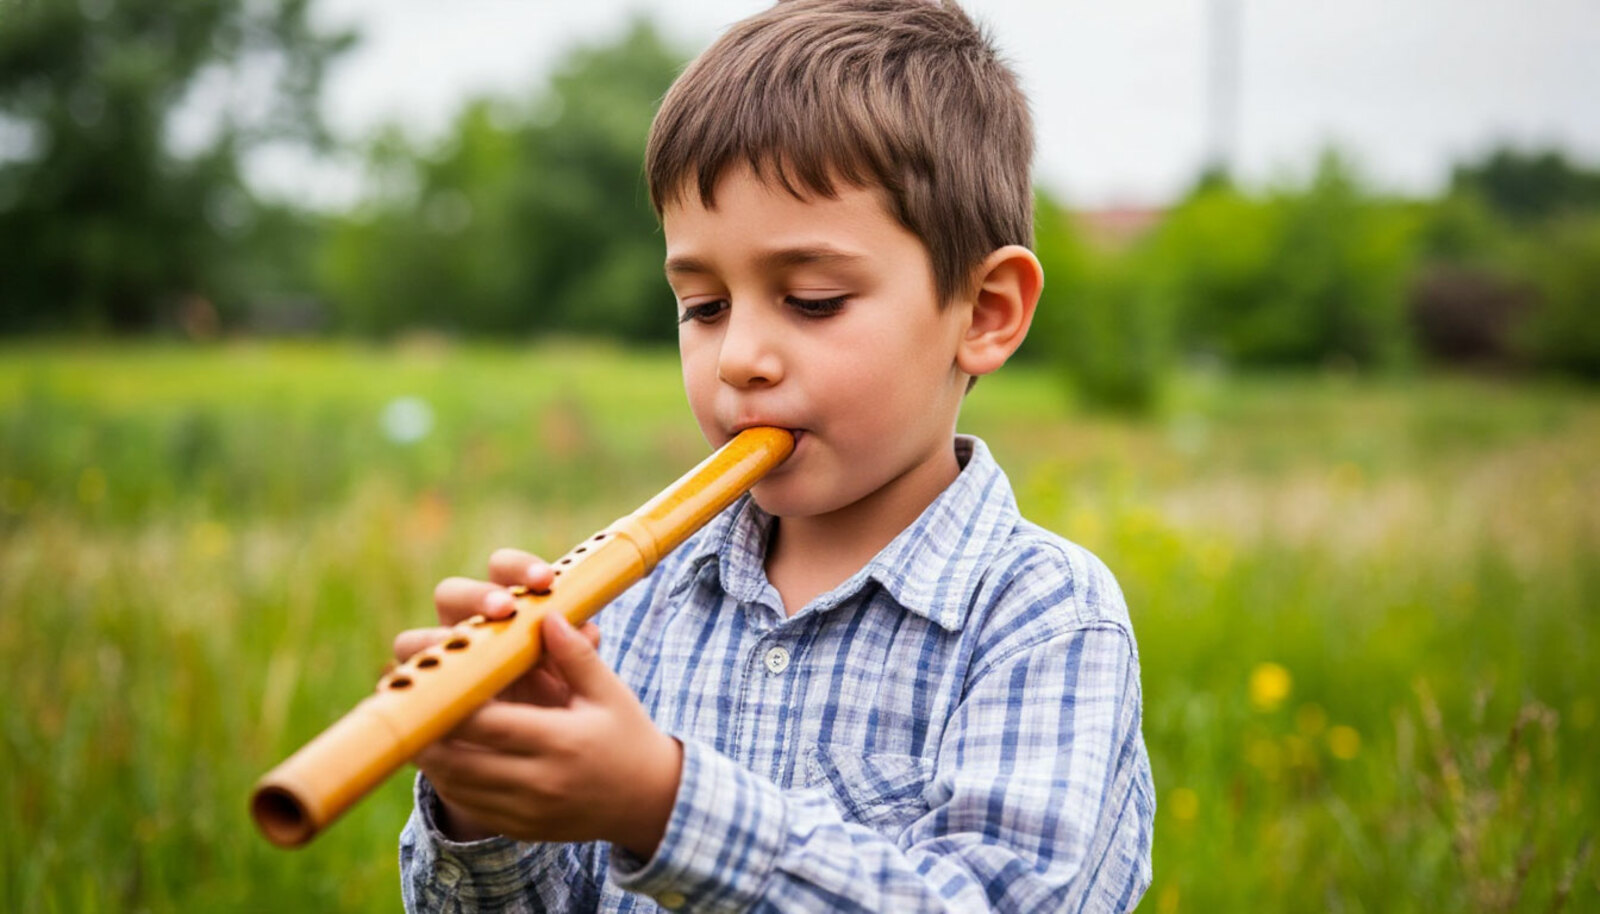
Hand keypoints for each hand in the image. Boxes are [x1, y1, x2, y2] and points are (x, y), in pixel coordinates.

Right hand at [396, 548, 600, 706]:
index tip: (545, 581)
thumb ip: (579, 653)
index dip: (518, 567)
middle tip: (504, 611)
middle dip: (475, 598)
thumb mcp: (575, 678)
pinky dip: (409, 695)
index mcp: (504, 606)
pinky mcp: (419, 701)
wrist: (538, 753)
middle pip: (449, 593)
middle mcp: (464, 627)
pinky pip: (399, 692)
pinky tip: (430, 709)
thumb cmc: (559, 698)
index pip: (502, 568)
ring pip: (413, 640)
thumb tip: (589, 630)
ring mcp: (437, 663)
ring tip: (462, 659)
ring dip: (434, 643)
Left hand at [396, 548, 604, 839]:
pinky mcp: (521, 828)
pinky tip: (442, 756)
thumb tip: (544, 612)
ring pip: (456, 786)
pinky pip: (470, 806)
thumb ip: (575, 654)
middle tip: (409, 701)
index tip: (427, 679)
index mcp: (561, 741)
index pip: (486, 723)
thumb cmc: (627, 735)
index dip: (448, 703)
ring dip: (431, 757)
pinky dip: (449, 780)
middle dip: (426, 730)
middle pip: (459, 759)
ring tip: (418, 724)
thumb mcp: (608, 691)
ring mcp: (528, 810)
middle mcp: (540, 780)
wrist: (650, 801)